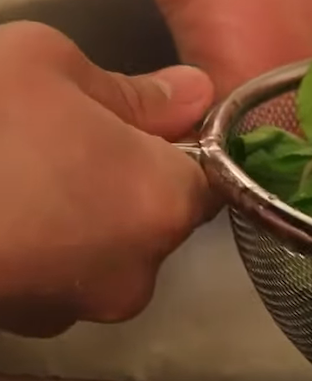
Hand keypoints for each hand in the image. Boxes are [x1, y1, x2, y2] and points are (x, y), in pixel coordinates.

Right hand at [0, 21, 213, 336]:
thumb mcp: (52, 67)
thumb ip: (138, 91)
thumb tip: (193, 94)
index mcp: (161, 204)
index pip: (211, 178)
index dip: (183, 148)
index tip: (150, 126)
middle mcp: (132, 272)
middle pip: (154, 216)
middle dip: (123, 177)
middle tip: (67, 136)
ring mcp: (72, 307)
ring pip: (102, 248)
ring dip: (78, 211)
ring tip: (21, 168)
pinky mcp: (19, 324)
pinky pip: (54, 272)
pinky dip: (39, 241)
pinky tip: (4, 205)